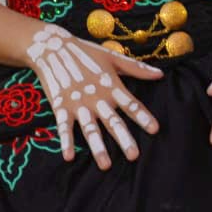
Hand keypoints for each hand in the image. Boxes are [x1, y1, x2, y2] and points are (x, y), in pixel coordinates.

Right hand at [24, 23, 160, 169]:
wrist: (51, 47)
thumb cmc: (85, 52)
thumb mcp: (112, 57)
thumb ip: (136, 68)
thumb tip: (160, 74)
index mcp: (110, 85)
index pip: (130, 103)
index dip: (143, 116)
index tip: (155, 130)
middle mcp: (96, 96)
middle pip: (112, 121)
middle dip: (123, 139)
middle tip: (134, 156)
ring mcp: (77, 103)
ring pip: (90, 129)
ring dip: (98, 147)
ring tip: (106, 165)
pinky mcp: (60, 106)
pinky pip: (64, 127)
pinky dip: (66, 141)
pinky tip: (69, 157)